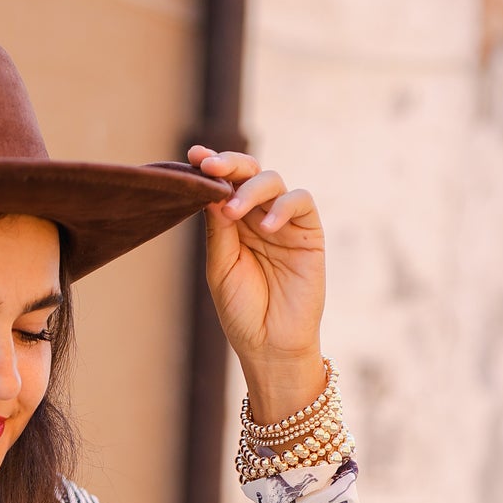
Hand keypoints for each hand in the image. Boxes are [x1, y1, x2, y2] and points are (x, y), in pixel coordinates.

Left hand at [187, 144, 325, 419]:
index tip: (193, 156)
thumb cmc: (241, 312)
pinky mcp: (309, 233)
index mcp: (232, 224)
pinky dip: (284, 206)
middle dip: (229, 165)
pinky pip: (300, 202)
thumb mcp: (221, 268)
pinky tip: (268, 225)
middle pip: (247, 174)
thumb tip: (211, 189)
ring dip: (251, 189)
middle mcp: (258, 217)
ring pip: (273, 181)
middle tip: (210, 166)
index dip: (211, 168)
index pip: (223, 185)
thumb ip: (219, 230)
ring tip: (233, 210)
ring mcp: (284, 222)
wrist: (270, 346)